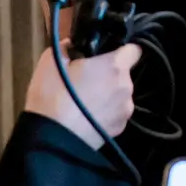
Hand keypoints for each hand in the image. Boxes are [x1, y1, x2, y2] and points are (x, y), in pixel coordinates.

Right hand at [23, 42, 138, 148]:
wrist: (52, 140)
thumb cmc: (53, 95)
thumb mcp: (52, 61)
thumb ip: (68, 47)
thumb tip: (74, 46)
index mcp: (115, 66)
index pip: (134, 50)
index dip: (120, 49)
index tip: (105, 54)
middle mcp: (127, 87)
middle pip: (123, 74)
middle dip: (107, 74)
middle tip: (84, 79)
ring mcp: (125, 111)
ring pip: (119, 95)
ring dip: (107, 94)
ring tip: (84, 102)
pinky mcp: (119, 130)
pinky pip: (115, 113)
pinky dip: (105, 112)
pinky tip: (86, 117)